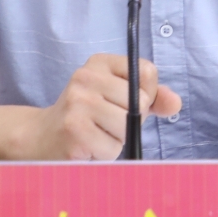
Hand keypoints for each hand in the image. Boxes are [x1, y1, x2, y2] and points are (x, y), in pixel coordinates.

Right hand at [39, 53, 179, 160]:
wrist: (42, 137)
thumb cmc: (88, 117)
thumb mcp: (119, 98)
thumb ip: (152, 97)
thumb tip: (175, 103)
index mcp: (99, 63)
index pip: (147, 72)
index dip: (146, 94)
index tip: (123, 102)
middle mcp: (85, 77)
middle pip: (139, 102)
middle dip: (130, 120)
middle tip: (104, 123)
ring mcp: (77, 103)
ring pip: (127, 126)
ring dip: (117, 139)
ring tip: (96, 135)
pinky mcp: (74, 130)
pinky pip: (113, 147)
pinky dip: (105, 154)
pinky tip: (88, 146)